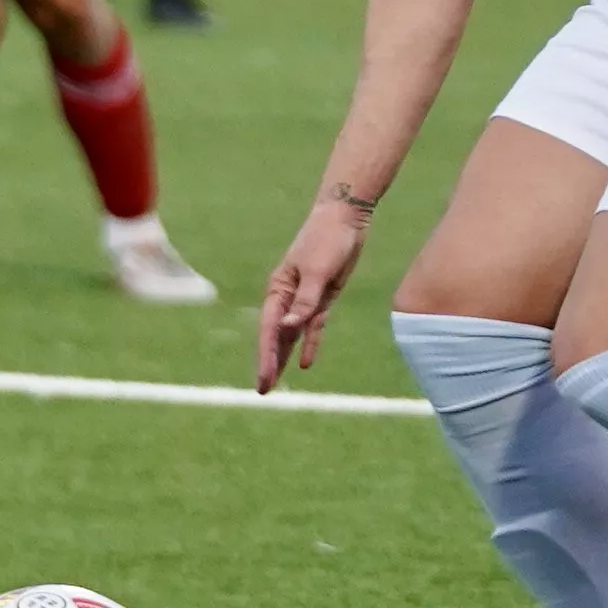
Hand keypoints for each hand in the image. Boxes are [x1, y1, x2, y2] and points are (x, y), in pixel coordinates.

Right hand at [257, 196, 369, 391]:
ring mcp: (305, 298)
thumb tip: (288, 328)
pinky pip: (313, 327)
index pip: (270, 329)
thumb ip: (304, 301)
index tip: (264, 380)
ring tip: (276, 382)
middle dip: (269, 362)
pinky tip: (306, 363)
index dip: (266, 356)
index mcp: (278, 289)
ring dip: (285, 357)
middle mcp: (287, 297)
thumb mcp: (317, 272)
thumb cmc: (326, 239)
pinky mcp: (322, 297)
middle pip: (276, 336)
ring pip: (292, 335)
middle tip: (262, 390)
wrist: (345, 217)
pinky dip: (310, 343)